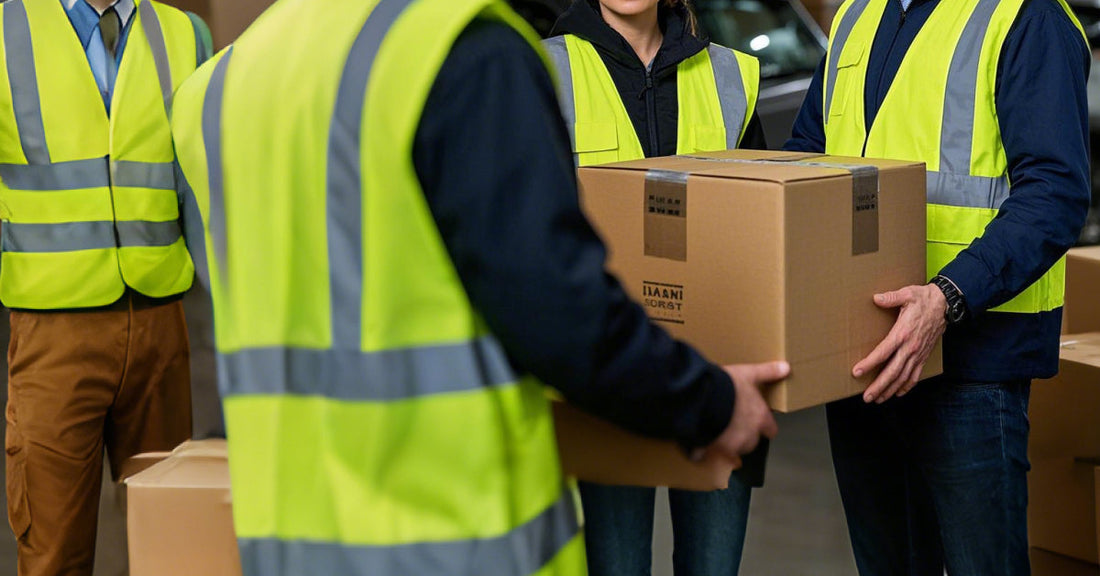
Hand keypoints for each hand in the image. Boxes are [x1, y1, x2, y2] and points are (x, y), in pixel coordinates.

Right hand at [707, 361, 786, 463]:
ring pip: (733, 451)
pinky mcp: (714, 451)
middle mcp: (749, 435)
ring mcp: (732, 446)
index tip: (756, 422)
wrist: (703, 397)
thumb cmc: (727, 386)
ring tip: (714, 433)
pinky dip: (706, 453)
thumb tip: (786, 367)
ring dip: (726, 445)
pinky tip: (699, 447)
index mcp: (760, 418)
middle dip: (743, 436)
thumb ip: (767, 372)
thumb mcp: (748, 374)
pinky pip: (712, 456)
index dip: (764, 426)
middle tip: (730, 423)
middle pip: (751, 442)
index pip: (770, 430)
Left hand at [854, 284, 946, 403]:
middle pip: (893, 371)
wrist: (945, 304)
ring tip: (877, 399)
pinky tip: (898, 393)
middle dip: (879, 386)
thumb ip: (891, 297)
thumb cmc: (923, 299)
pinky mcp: (924, 356)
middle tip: (866, 397)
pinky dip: (906, 386)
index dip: (870, 363)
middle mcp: (910, 347)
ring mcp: (918, 354)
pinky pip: (915, 375)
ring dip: (890, 389)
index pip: (883, 352)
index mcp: (902, 333)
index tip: (857, 372)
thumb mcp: (907, 294)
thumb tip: (876, 298)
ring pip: (903, 377)